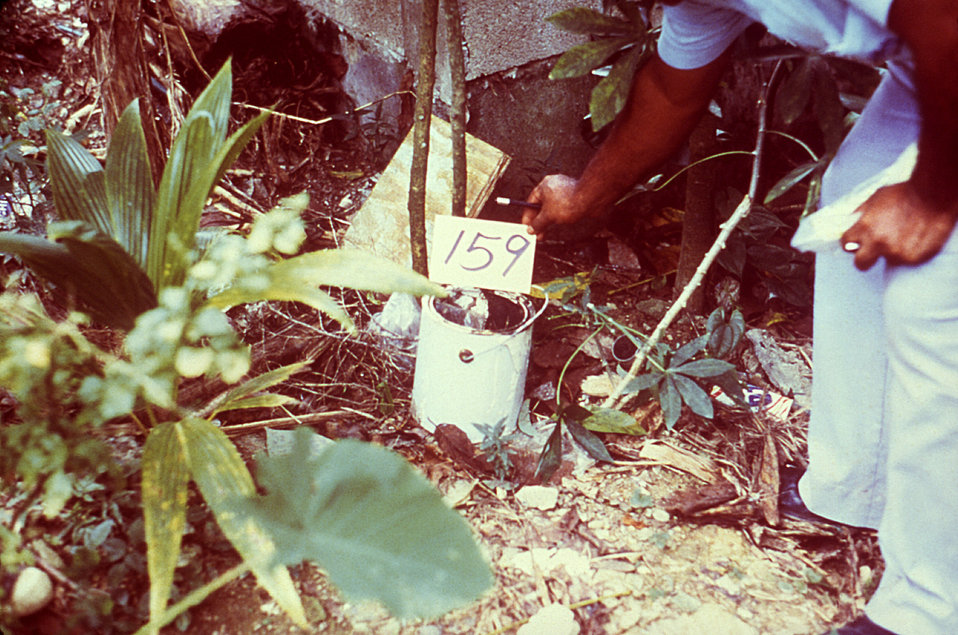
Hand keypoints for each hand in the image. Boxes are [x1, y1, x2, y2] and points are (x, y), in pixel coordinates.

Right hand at [522, 175, 589, 235]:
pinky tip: (558, 224)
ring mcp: (564, 191)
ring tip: (545, 232)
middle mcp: (553, 186)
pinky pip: (561, 208)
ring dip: (548, 220)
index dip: (528, 216)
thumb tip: (531, 229)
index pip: (531, 202)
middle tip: (536, 233)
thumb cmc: (568, 202)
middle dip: (538, 220)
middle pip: (541, 205)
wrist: (591, 199)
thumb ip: (538, 223)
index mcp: (543, 186)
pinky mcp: (573, 196)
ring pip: (552, 207)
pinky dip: (557, 216)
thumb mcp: (548, 216)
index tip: (527, 227)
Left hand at [841, 181, 957, 269]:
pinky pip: (906, 260)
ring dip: (893, 251)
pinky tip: (916, 238)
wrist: (934, 195)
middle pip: (861, 264)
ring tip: (905, 235)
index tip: (858, 242)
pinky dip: (910, 252)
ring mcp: (896, 253)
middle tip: (875, 251)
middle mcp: (878, 243)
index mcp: (865, 228)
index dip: (852, 243)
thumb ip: (862, 214)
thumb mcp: (876, 198)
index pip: (846, 244)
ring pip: (887, 260)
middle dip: (865, 258)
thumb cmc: (905, 193)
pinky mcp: (913, 258)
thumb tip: (851, 224)